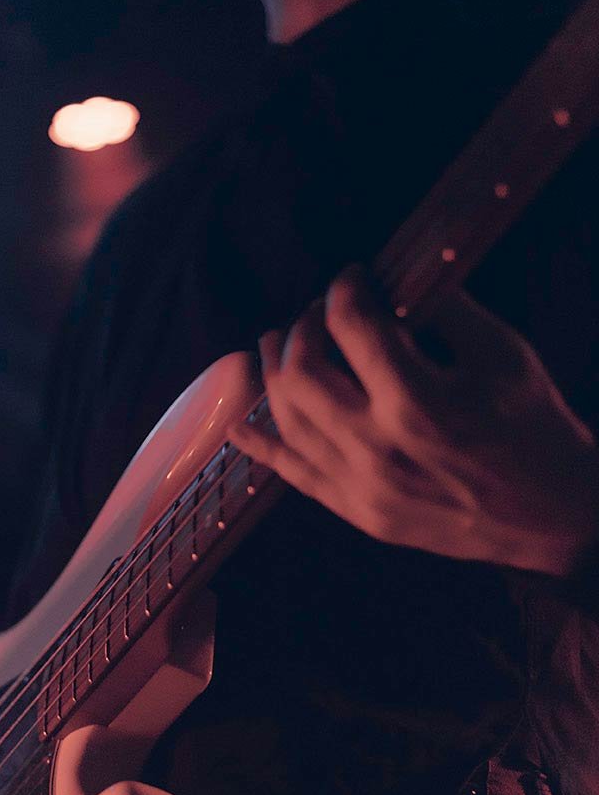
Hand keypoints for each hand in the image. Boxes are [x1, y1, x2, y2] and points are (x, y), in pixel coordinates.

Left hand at [228, 265, 598, 575]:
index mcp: (419, 401)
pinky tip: (238, 418)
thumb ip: (446, 309)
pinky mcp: (358, 512)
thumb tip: (395, 276)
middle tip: (316, 313)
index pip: (351, 325)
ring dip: (272, 373)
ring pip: (285, 419)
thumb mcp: (504, 355)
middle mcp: (379, 447)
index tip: (352, 277)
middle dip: (302, 327)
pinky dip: (258, 442)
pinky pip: (290, 473)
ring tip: (276, 346)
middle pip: (300, 371)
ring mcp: (362, 487)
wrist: (557, 518)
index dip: (344, 288)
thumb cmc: (537, 430)